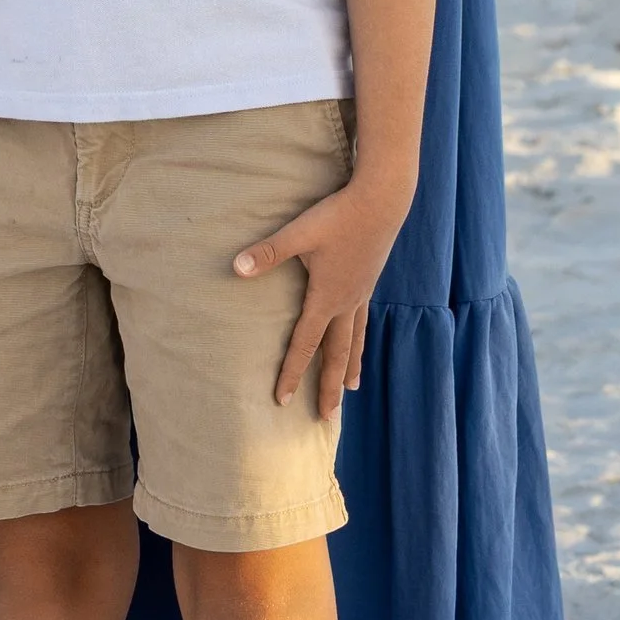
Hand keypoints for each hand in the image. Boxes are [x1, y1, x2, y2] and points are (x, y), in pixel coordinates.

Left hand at [232, 170, 412, 418]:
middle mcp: (346, 304)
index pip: (304, 344)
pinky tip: (358, 339)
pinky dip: (360, 339)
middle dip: (327, 387)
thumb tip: (236, 269)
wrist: (382, 201)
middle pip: (335, 355)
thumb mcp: (299, 233)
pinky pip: (363, 321)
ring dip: (349, 366)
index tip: (282, 401)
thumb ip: (268, 253)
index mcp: (326, 298)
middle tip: (326, 417)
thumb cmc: (338, 216)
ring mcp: (361, 294)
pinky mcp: (369, 281)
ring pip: (354, 340)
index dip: (291, 373)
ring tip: (350, 389)